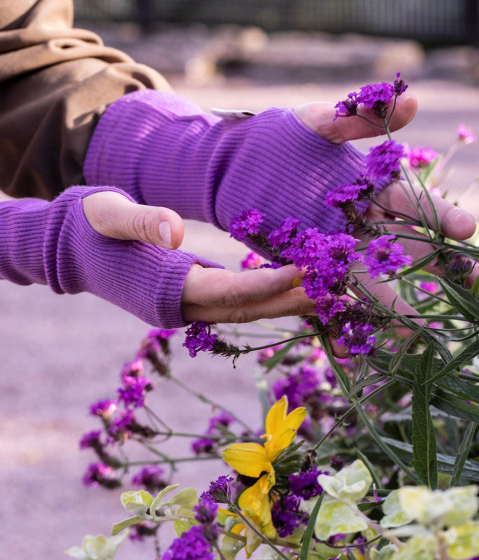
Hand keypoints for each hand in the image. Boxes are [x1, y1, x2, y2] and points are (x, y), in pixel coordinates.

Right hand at [84, 190, 316, 323]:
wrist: (70, 247)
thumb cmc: (86, 227)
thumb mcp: (106, 214)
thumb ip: (139, 222)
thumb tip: (176, 232)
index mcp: (163, 288)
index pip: (225, 292)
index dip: (266, 284)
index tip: (306, 274)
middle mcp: (179, 306)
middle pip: (245, 308)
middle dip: (290, 301)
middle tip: (340, 293)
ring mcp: (184, 305)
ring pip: (244, 309)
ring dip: (285, 303)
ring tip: (331, 294)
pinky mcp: (189, 295)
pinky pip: (235, 301)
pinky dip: (266, 295)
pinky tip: (294, 285)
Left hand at [297, 96, 476, 343]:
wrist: (235, 168)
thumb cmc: (280, 140)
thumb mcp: (317, 123)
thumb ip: (358, 118)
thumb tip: (411, 102)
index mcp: (369, 188)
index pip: (410, 203)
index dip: (437, 215)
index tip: (466, 229)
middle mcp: (357, 222)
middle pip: (400, 245)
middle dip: (431, 264)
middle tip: (467, 280)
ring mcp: (331, 246)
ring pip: (365, 276)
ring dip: (387, 302)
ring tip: (412, 331)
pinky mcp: (303, 264)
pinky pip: (324, 290)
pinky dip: (336, 312)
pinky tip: (350, 336)